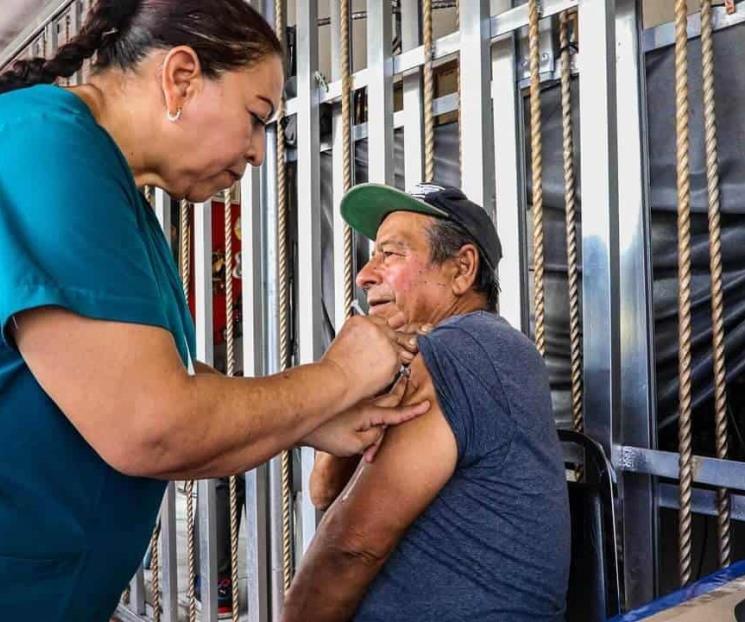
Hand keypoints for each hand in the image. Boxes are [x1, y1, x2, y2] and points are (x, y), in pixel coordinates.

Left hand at [302, 377, 428, 456]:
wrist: (302, 418)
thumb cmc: (323, 434)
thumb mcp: (354, 445)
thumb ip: (371, 438)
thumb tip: (378, 431)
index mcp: (370, 414)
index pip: (397, 413)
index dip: (413, 411)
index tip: (426, 405)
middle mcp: (364, 404)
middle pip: (390, 397)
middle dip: (403, 389)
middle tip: (412, 380)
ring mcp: (354, 401)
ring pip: (377, 396)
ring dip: (388, 392)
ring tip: (399, 382)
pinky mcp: (345, 402)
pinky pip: (365, 398)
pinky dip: (373, 395)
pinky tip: (370, 396)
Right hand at [322, 314, 432, 405]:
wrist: (338, 380)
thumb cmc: (337, 366)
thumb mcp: (345, 340)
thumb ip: (363, 335)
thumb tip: (373, 340)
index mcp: (360, 321)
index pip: (380, 322)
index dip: (379, 334)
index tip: (375, 342)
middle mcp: (375, 327)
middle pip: (391, 332)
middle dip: (385, 345)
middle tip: (373, 358)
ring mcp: (385, 341)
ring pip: (396, 348)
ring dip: (388, 358)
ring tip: (371, 367)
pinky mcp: (393, 356)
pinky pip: (398, 362)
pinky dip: (390, 369)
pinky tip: (375, 372)